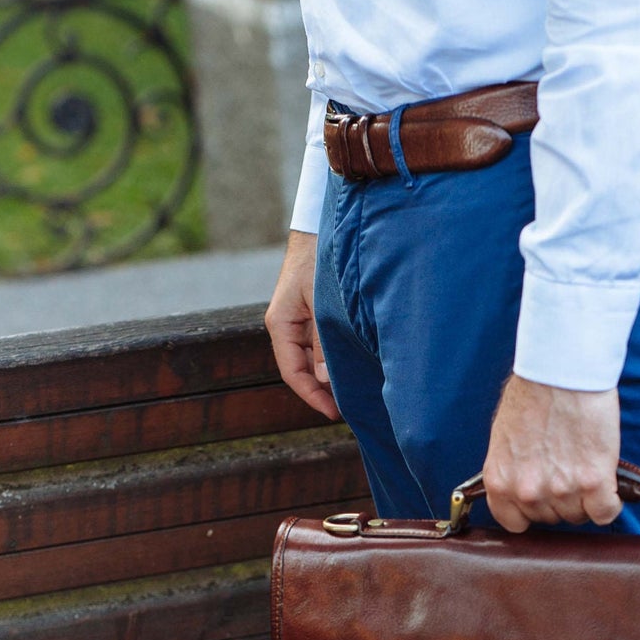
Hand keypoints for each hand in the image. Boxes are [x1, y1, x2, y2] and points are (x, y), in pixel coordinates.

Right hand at [264, 229, 338, 420]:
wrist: (323, 226)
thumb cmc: (319, 258)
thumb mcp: (322, 300)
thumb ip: (324, 340)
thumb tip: (327, 380)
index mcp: (281, 324)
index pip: (293, 372)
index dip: (312, 396)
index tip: (334, 413)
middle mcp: (288, 326)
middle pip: (303, 370)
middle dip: (325, 391)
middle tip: (351, 409)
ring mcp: (301, 321)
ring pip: (315, 359)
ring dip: (333, 375)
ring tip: (358, 392)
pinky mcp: (314, 314)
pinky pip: (323, 345)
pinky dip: (337, 358)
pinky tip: (356, 366)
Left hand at [483, 374, 620, 530]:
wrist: (561, 370)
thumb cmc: (534, 391)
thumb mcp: (504, 436)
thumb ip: (512, 468)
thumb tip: (524, 484)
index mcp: (500, 480)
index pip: (514, 523)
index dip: (531, 512)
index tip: (542, 500)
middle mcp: (527, 491)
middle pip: (550, 518)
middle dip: (559, 499)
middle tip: (568, 470)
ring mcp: (561, 489)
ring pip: (579, 516)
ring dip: (586, 498)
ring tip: (586, 468)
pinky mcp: (594, 482)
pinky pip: (605, 512)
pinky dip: (610, 503)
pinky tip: (607, 485)